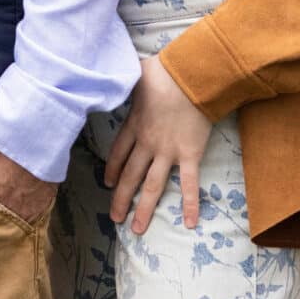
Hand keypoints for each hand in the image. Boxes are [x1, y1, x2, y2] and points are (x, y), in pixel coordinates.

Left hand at [101, 54, 213, 232]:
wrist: (192, 76)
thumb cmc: (164, 71)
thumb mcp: (135, 73)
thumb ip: (124, 78)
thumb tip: (112, 70)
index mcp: (133, 125)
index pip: (118, 153)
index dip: (112, 170)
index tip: (108, 183)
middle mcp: (147, 143)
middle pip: (130, 175)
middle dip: (121, 198)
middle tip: (115, 217)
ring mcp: (168, 152)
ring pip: (152, 186)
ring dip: (144, 208)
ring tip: (137, 228)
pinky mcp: (189, 155)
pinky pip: (189, 184)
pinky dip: (190, 205)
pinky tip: (189, 224)